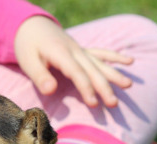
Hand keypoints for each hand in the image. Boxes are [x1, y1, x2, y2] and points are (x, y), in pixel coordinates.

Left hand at [14, 16, 132, 106]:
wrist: (30, 26)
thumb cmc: (27, 46)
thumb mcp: (27, 61)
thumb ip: (39, 76)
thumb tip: (50, 90)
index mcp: (61, 54)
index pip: (77, 73)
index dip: (86, 88)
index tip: (93, 103)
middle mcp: (74, 50)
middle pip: (92, 70)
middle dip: (104, 87)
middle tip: (114, 104)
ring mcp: (79, 49)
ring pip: (99, 62)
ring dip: (113, 74)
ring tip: (128, 85)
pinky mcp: (80, 50)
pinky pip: (100, 53)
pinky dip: (114, 57)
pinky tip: (129, 62)